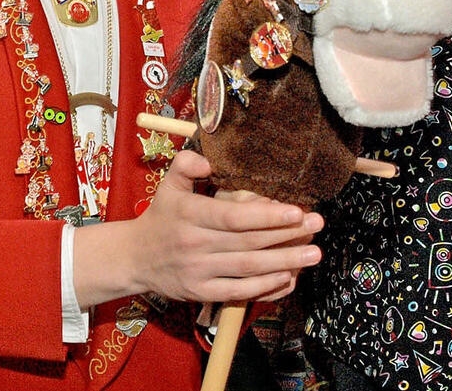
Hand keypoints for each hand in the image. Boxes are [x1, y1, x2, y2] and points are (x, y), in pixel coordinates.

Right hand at [75, 150, 322, 307]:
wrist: (135, 258)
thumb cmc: (161, 216)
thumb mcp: (168, 184)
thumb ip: (187, 165)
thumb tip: (210, 160)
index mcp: (188, 214)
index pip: (233, 217)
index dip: (267, 216)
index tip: (296, 211)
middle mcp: (194, 244)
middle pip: (248, 243)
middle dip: (287, 236)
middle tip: (317, 226)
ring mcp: (198, 271)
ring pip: (248, 269)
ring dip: (284, 262)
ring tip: (314, 254)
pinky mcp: (201, 292)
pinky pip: (238, 292)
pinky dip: (265, 287)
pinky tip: (288, 278)